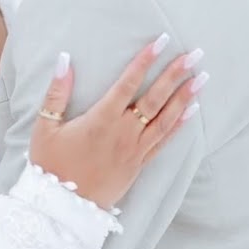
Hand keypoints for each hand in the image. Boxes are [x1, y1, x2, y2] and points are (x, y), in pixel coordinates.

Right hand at [27, 34, 205, 209]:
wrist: (62, 207)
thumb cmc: (50, 165)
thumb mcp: (46, 126)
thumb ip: (57, 92)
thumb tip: (64, 59)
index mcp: (101, 119)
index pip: (128, 82)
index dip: (145, 60)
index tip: (161, 41)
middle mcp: (124, 132)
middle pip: (155, 98)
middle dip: (176, 74)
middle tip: (195, 54)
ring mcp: (135, 150)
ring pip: (165, 118)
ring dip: (185, 97)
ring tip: (202, 77)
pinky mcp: (139, 164)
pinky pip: (164, 141)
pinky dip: (179, 124)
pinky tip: (192, 111)